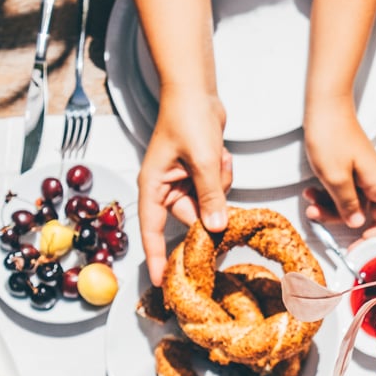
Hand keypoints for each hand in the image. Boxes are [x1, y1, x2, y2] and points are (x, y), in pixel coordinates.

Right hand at [138, 90, 230, 269]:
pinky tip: (221, 155)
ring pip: (210, 204)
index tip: (162, 283)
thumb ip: (210, 196)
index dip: (157, 258)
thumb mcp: (202, 160)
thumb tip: (215, 228)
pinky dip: (223, 174)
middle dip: (211, 205)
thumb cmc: (187, 118)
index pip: (152, 231)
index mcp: (154, 187)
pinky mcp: (199, 175)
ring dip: (219, 183)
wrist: (196, 92)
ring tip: (217, 157)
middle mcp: (166, 189)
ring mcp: (184, 182)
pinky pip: (218, 189)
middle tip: (216, 179)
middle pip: (192, 217)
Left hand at [303, 100, 375, 234]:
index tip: (361, 247)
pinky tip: (310, 193)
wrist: (325, 105)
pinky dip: (328, 196)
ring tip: (309, 204)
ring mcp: (364, 176)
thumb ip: (347, 204)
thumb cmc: (331, 136)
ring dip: (330, 208)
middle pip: (369, 215)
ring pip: (352, 204)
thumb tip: (357, 224)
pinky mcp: (352, 171)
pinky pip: (344, 192)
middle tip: (322, 223)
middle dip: (343, 222)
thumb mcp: (335, 177)